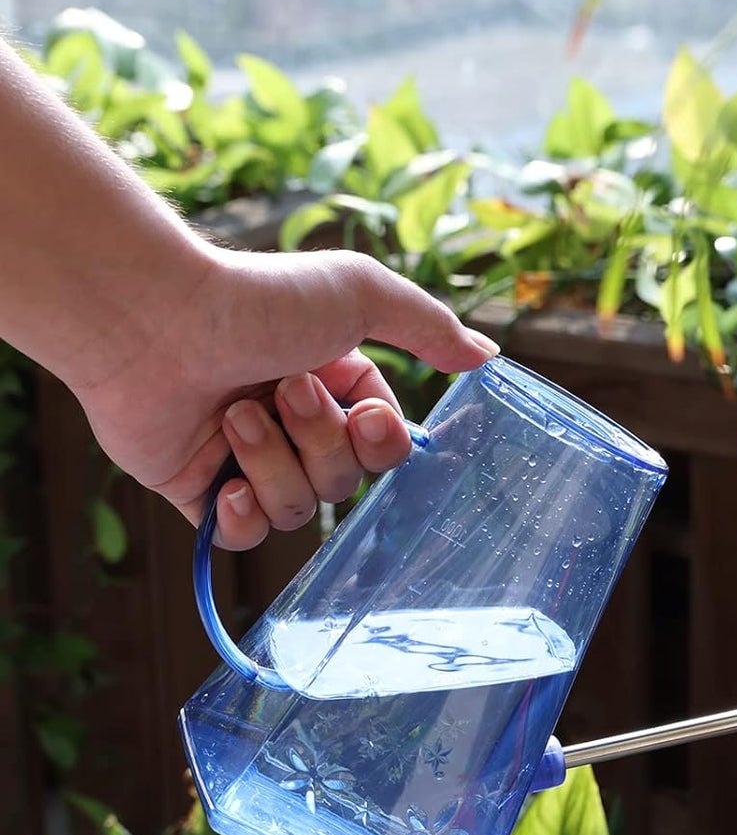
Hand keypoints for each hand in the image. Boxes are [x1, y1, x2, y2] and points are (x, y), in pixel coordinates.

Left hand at [72, 244, 498, 549]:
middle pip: (345, 482)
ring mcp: (245, 461)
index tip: (363, 415)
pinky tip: (223, 482)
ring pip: (298, 511)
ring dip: (271, 464)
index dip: (381, 443)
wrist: (151, 320)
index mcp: (333, 386)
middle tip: (280, 390)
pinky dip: (240, 517)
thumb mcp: (360, 294)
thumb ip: (429, 326)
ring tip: (232, 414)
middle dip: (318, 444)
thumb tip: (487, 357)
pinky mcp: (198, 491)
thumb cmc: (255, 298)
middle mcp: (292, 426)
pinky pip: (244, 539)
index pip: (384, 446)